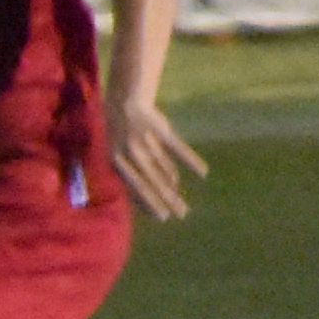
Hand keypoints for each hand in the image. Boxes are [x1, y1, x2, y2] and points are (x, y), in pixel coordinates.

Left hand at [105, 99, 210, 222]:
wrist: (124, 100)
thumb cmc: (124, 134)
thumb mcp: (125, 154)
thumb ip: (140, 173)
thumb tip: (160, 193)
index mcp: (116, 160)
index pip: (134, 186)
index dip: (148, 202)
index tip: (163, 217)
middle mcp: (128, 151)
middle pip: (150, 180)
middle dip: (165, 199)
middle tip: (180, 214)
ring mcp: (143, 139)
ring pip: (162, 167)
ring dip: (174, 186)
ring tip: (184, 203)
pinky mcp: (158, 127)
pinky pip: (176, 147)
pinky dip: (189, 159)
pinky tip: (202, 172)